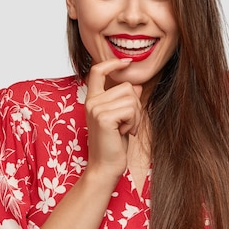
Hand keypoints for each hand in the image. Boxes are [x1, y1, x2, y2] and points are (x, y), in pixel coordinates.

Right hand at [84, 59, 142, 178]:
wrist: (105, 167)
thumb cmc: (113, 144)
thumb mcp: (121, 119)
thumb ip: (125, 101)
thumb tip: (136, 85)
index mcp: (93, 100)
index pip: (98, 71)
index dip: (112, 63)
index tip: (126, 62)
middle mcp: (92, 101)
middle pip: (127, 86)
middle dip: (135, 106)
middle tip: (128, 124)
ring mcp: (96, 108)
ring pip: (131, 98)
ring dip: (136, 116)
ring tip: (126, 129)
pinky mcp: (104, 117)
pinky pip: (131, 109)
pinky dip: (134, 122)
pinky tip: (125, 133)